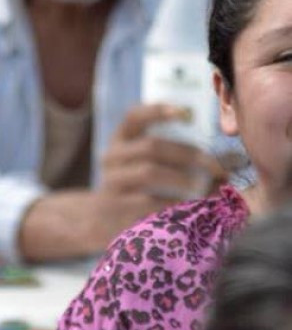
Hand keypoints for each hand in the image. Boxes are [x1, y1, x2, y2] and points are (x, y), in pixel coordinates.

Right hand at [101, 104, 225, 200]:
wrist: (101, 219)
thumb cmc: (134, 187)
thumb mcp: (139, 163)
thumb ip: (170, 152)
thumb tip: (228, 157)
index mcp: (120, 141)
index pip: (133, 116)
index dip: (158, 110)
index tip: (186, 112)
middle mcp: (111, 158)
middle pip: (151, 146)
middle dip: (189, 154)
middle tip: (216, 166)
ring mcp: (111, 182)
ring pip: (149, 172)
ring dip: (184, 178)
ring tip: (207, 187)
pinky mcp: (116, 207)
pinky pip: (148, 201)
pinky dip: (174, 201)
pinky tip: (191, 206)